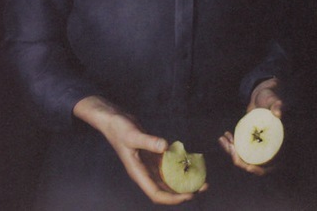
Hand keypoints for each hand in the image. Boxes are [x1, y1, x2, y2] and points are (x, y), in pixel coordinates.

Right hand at [74, 96, 205, 204]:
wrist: (113, 119)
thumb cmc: (119, 128)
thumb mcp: (133, 134)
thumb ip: (148, 141)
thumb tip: (165, 146)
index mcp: (138, 173)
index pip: (156, 193)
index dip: (173, 197)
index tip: (189, 194)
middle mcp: (144, 172)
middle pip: (165, 189)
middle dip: (183, 191)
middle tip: (202, 186)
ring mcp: (148, 164)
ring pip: (168, 178)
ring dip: (183, 179)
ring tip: (200, 177)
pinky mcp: (152, 155)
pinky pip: (167, 164)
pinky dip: (178, 165)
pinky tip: (189, 161)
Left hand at [218, 78, 281, 175]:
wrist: (262, 94)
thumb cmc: (271, 96)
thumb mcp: (274, 100)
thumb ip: (277, 105)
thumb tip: (278, 114)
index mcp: (279, 145)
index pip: (271, 165)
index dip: (259, 169)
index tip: (248, 167)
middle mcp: (269, 149)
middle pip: (253, 164)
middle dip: (239, 159)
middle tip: (229, 146)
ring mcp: (258, 146)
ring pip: (244, 157)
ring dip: (232, 152)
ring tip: (223, 139)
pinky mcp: (250, 142)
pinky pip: (240, 149)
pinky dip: (231, 146)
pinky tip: (225, 136)